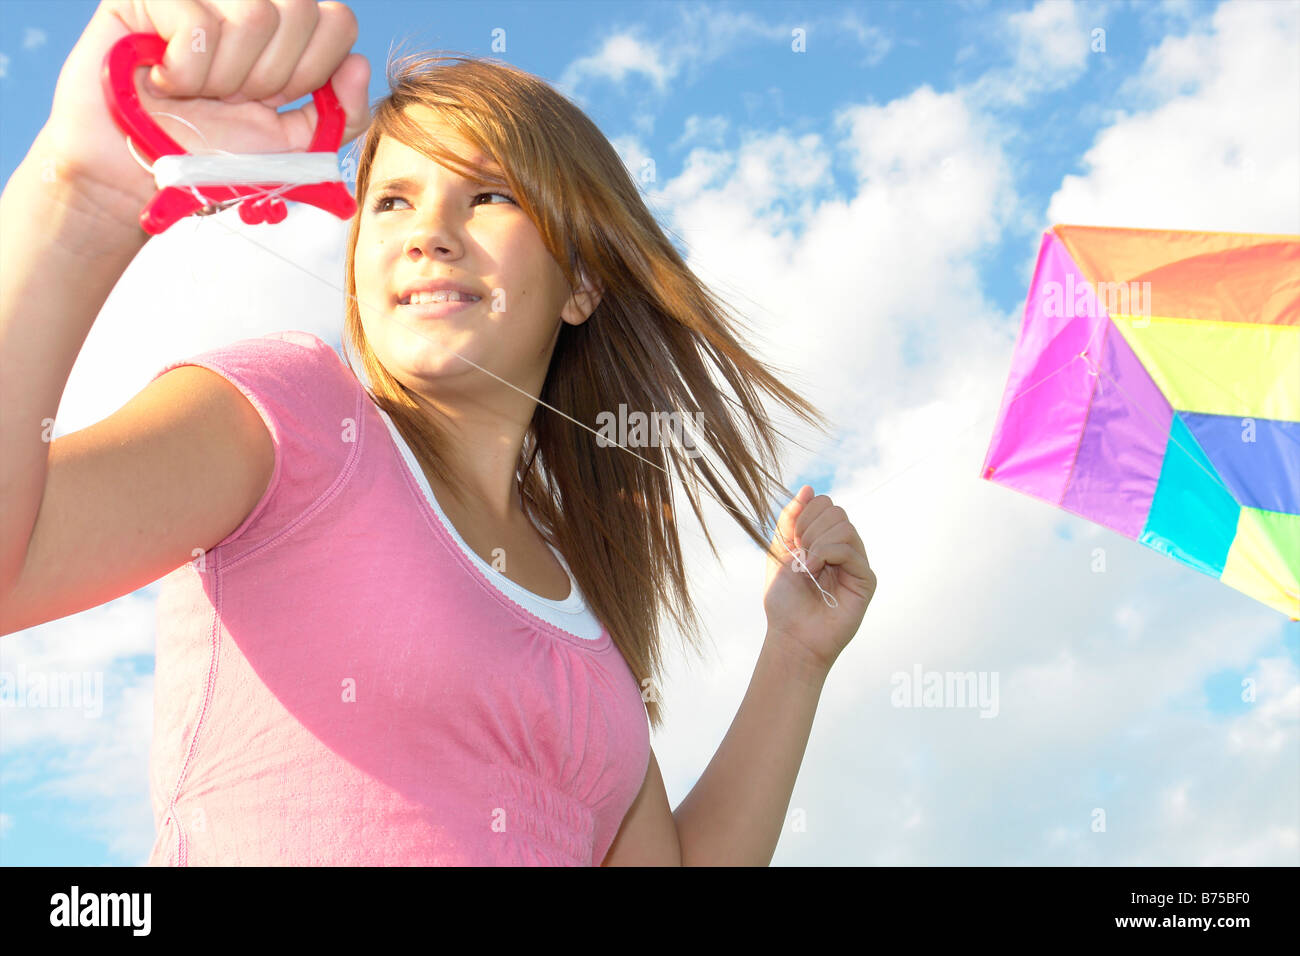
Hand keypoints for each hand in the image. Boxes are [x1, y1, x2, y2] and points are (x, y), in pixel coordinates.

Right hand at [41, 0, 370, 216]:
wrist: (137, 176)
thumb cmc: (210, 157)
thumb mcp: (291, 148)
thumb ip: (338, 117)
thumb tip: (359, 65)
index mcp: (284, 32)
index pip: (337, 21)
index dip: (315, 69)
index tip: (277, 100)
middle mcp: (244, 3)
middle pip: (299, 11)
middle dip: (271, 76)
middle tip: (230, 99)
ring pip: (254, 14)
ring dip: (226, 77)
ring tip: (197, 93)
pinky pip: (198, 22)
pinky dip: (185, 71)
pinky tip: (163, 81)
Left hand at [762, 485, 875, 672]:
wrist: (791, 636)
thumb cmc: (785, 600)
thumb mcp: (780, 551)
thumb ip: (791, 520)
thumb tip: (808, 488)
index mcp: (824, 539)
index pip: (825, 503)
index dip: (805, 514)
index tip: (791, 539)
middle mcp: (844, 548)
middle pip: (836, 510)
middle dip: (809, 527)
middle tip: (798, 554)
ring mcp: (856, 563)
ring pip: (844, 527)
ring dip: (816, 542)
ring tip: (805, 567)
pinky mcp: (866, 580)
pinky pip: (850, 549)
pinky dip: (826, 553)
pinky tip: (813, 570)